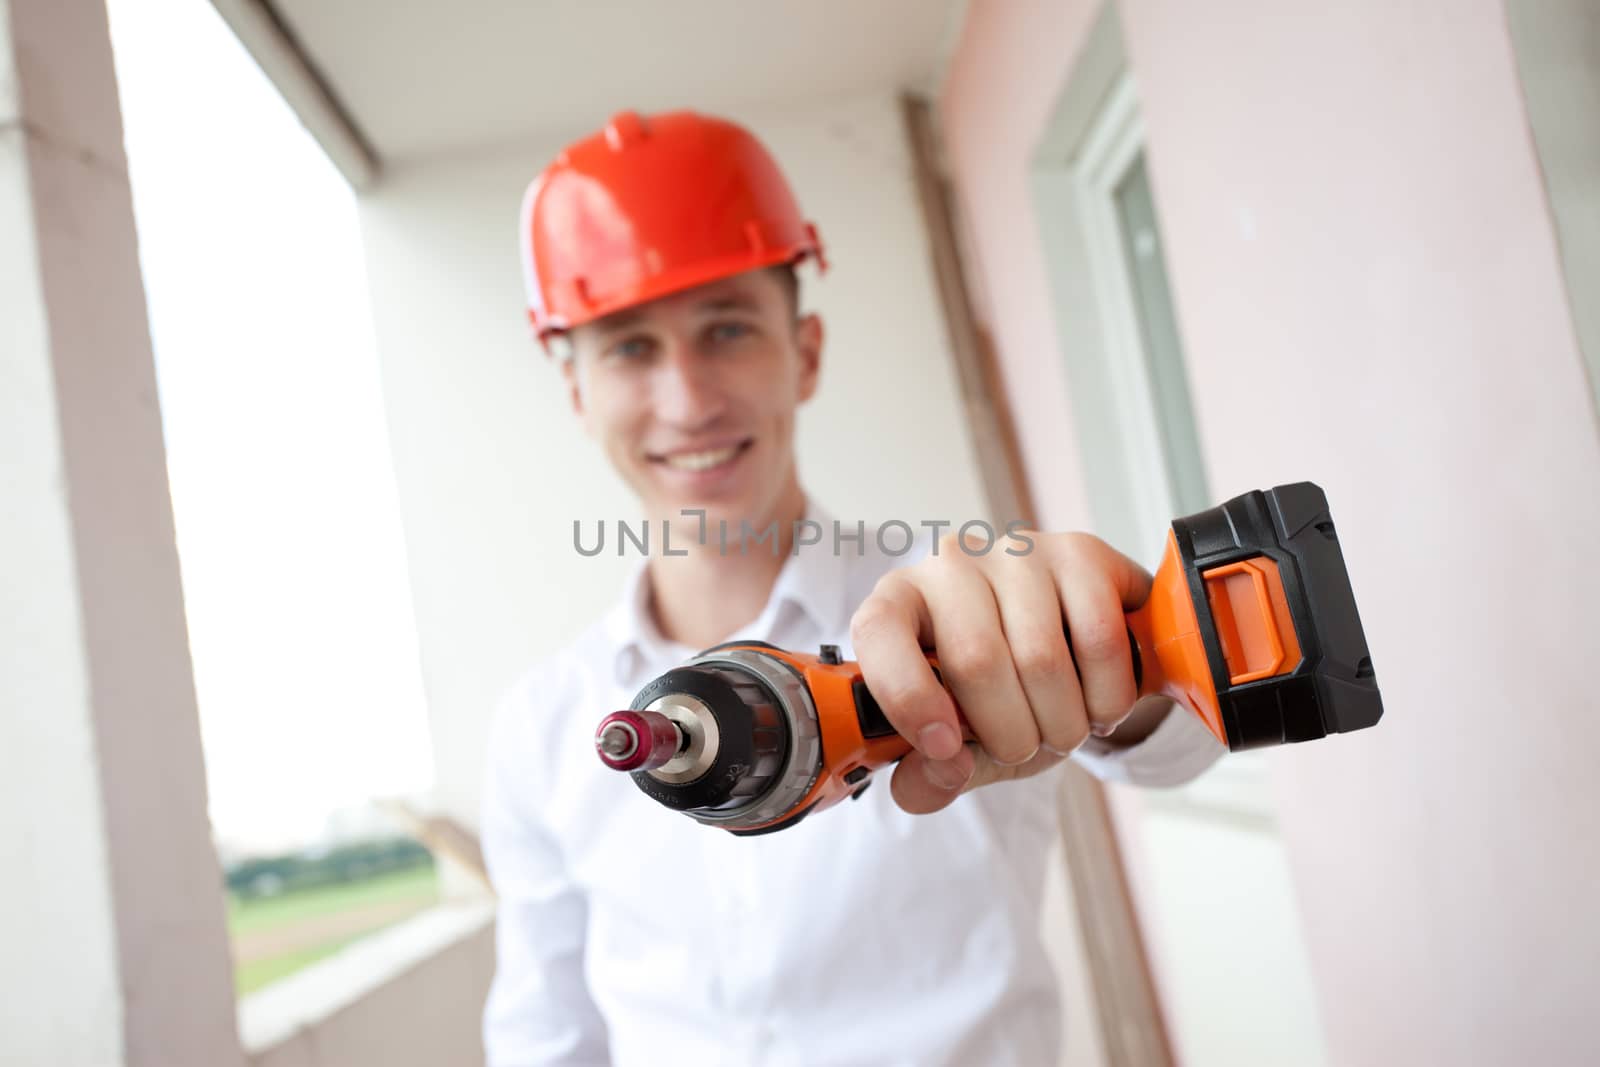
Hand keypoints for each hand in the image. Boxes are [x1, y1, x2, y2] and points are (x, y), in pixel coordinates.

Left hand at [849, 529, 1153, 813]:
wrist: (1075, 652)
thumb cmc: (1000, 696)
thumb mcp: (961, 745)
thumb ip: (932, 776)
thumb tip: (943, 772)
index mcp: (899, 603)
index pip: (878, 630)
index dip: (907, 695)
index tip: (943, 748)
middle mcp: (951, 565)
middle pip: (975, 660)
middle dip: (1009, 735)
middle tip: (1023, 749)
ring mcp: (1017, 554)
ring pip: (1041, 658)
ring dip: (1062, 724)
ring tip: (1063, 730)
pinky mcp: (1079, 553)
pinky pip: (1099, 639)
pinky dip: (1107, 697)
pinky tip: (1100, 704)